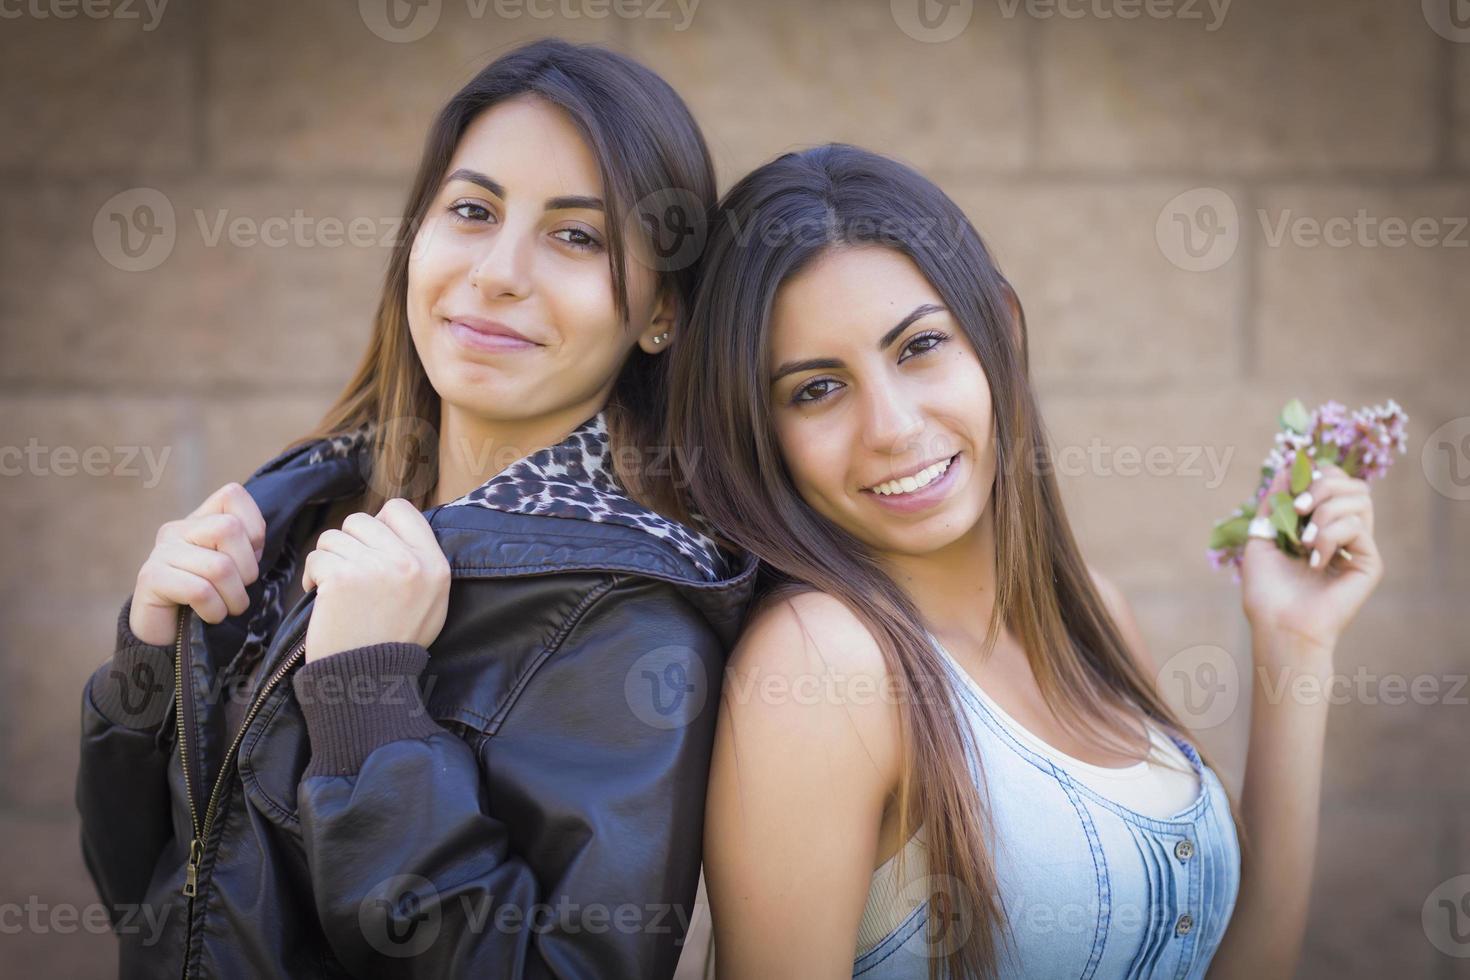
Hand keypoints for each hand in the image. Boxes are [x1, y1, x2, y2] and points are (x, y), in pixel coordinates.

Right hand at [130, 482, 265, 646]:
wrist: (167, 637)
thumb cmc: (208, 601)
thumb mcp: (233, 568)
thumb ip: (245, 546)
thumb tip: (259, 539)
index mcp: (199, 520)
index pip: (232, 495)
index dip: (254, 528)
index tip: (251, 557)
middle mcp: (177, 530)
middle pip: (229, 529)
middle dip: (248, 569)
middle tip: (240, 591)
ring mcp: (161, 552)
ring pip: (220, 566)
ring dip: (235, 597)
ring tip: (228, 608)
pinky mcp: (150, 578)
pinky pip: (200, 591)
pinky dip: (215, 610)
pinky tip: (209, 616)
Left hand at [300, 498, 449, 661]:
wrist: (369, 680)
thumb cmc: (396, 642)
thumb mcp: (432, 602)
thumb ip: (420, 563)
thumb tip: (392, 527)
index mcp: (435, 565)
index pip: (402, 511)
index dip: (380, 524)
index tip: (371, 547)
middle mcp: (409, 562)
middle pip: (362, 520)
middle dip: (348, 544)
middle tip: (349, 573)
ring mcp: (375, 568)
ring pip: (334, 537)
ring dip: (329, 560)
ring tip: (336, 589)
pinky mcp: (342, 578)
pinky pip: (317, 557)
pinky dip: (312, 577)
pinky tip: (321, 597)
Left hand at [1239, 459, 1384, 662]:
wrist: (1278, 624)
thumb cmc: (1266, 589)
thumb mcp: (1261, 536)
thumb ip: (1274, 502)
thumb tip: (1286, 467)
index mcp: (1321, 525)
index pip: (1336, 481)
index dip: (1319, 474)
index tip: (1294, 488)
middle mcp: (1344, 533)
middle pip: (1353, 484)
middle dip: (1323, 486)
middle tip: (1300, 507)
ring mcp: (1359, 547)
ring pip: (1359, 500)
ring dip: (1324, 512)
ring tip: (1303, 540)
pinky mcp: (1369, 562)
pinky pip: (1357, 527)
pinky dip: (1329, 536)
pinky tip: (1314, 561)